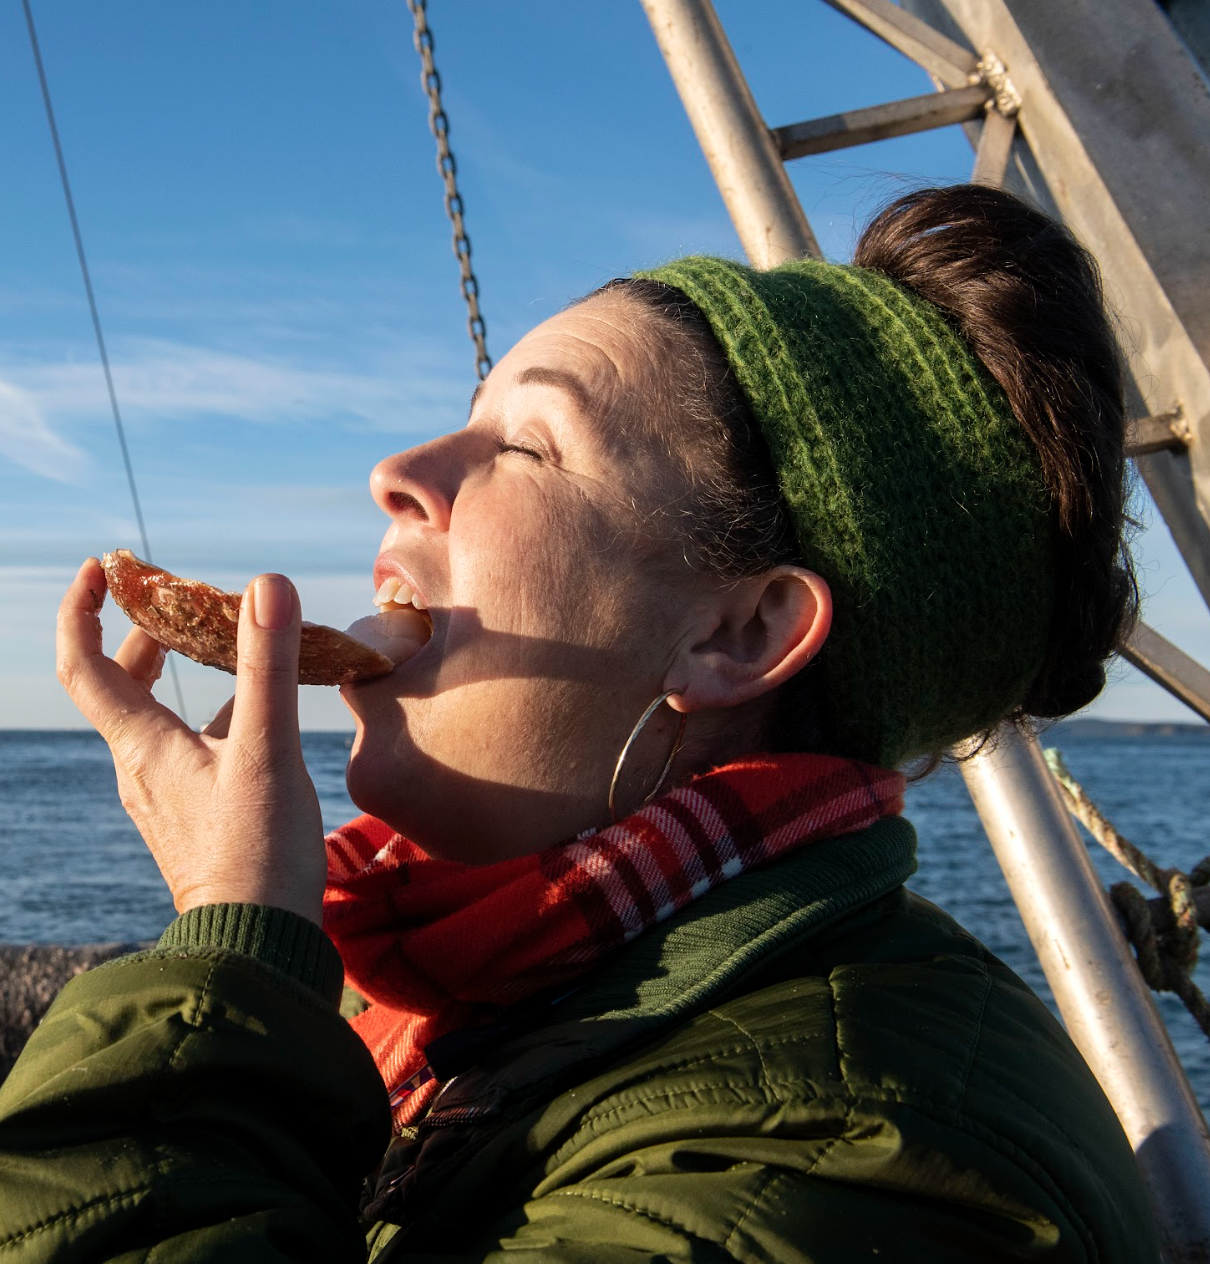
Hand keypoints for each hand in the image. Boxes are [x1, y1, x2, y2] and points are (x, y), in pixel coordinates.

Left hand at [57, 558, 325, 924]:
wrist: (256, 941)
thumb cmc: (257, 851)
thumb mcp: (267, 751)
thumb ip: (268, 667)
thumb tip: (267, 586)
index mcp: (142, 746)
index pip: (84, 665)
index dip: (82, 610)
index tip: (106, 567)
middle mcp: (141, 767)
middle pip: (119, 686)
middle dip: (141, 634)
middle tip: (174, 599)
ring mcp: (165, 794)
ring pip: (154, 716)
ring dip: (176, 672)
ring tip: (222, 643)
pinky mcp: (194, 815)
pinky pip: (186, 747)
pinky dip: (209, 714)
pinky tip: (256, 715)